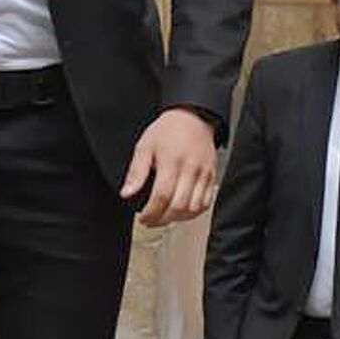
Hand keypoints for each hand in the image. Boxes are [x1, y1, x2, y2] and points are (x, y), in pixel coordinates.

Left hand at [124, 108, 218, 226]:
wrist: (193, 118)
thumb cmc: (168, 131)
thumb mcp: (144, 147)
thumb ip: (136, 172)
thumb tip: (127, 192)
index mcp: (171, 162)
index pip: (162, 196)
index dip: (151, 212)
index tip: (143, 217)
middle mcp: (190, 169)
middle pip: (179, 206)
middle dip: (162, 219)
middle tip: (152, 220)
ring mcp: (204, 174)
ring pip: (194, 208)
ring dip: (179, 218)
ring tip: (166, 216)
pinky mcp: (212, 177)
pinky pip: (206, 202)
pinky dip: (194, 212)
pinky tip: (182, 210)